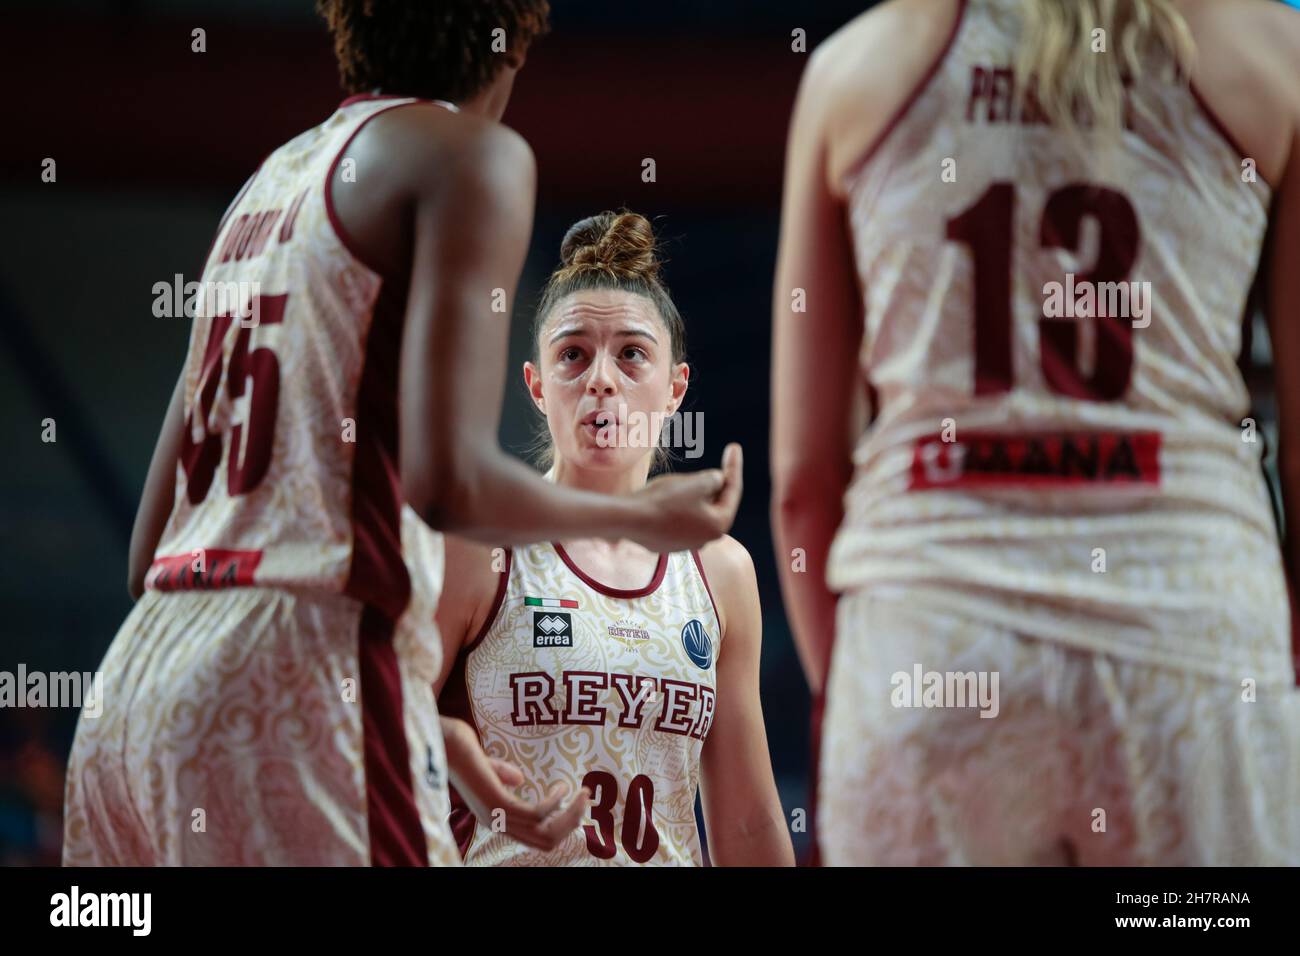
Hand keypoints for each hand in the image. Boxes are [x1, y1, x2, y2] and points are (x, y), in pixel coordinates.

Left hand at [441, 717, 588, 851]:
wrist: (442, 741)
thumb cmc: (460, 751)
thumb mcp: (486, 767)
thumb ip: (501, 773)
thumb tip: (519, 779)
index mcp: (498, 818)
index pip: (537, 838)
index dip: (562, 825)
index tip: (577, 801)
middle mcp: (499, 823)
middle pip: (547, 841)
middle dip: (573, 822)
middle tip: (586, 798)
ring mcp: (497, 815)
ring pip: (546, 831)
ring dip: (570, 812)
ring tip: (581, 792)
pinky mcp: (496, 802)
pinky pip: (536, 813)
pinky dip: (555, 801)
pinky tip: (561, 785)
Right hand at [627, 443, 743, 552]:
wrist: (629, 520)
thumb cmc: (664, 500)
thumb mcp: (696, 483)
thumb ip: (714, 478)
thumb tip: (717, 480)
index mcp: (718, 526)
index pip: (732, 491)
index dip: (734, 466)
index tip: (734, 446)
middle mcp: (705, 540)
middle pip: (715, 503)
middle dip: (713, 484)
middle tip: (710, 464)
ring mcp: (685, 544)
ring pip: (695, 512)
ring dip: (693, 496)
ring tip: (680, 482)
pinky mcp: (667, 543)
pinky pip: (678, 520)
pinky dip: (676, 507)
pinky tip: (664, 496)